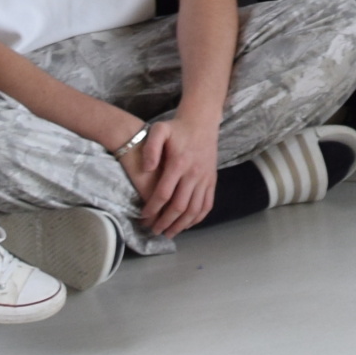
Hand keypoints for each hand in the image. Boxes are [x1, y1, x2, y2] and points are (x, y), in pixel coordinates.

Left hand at [123, 115, 221, 237]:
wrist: (201, 122)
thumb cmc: (177, 127)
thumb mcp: (158, 130)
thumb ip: (151, 147)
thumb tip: (147, 169)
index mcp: (179, 163)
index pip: (164, 194)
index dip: (152, 209)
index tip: (143, 217)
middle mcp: (194, 174)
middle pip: (179, 206)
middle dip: (165, 222)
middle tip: (154, 231)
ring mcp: (205, 178)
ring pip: (194, 210)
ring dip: (181, 225)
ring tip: (169, 233)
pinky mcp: (212, 180)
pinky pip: (207, 205)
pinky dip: (198, 218)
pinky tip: (187, 224)